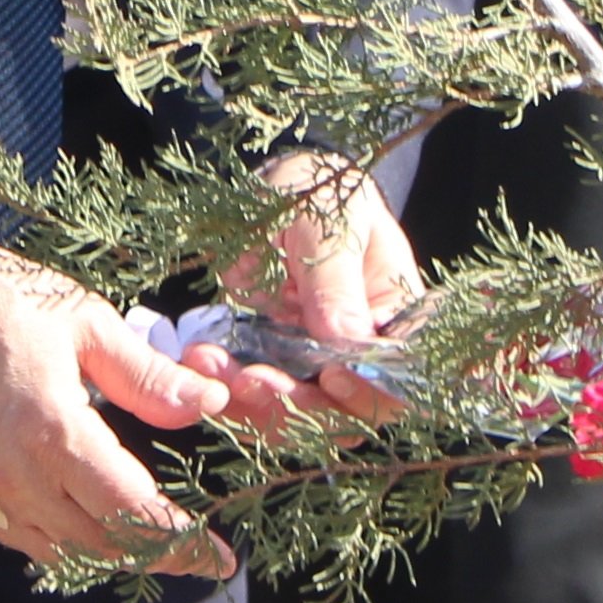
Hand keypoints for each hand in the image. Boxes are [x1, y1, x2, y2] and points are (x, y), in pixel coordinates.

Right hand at [0, 168, 238, 577]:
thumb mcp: (83, 321)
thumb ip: (146, 377)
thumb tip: (208, 404)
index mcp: (52, 429)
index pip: (132, 512)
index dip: (181, 543)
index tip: (220, 559)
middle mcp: (9, 473)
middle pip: (97, 543)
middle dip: (151, 555)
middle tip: (191, 554)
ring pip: (55, 550)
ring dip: (103, 552)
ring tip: (142, 541)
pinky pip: (12, 536)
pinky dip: (53, 541)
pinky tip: (78, 523)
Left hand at [214, 150, 425, 431]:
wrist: (277, 185)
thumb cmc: (319, 192)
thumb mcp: (328, 225)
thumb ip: (335, 283)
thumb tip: (346, 342)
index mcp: (397, 320)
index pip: (401, 382)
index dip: (371, 393)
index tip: (331, 376)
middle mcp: (361, 355)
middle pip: (346, 415)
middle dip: (299, 408)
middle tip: (253, 379)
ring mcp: (315, 366)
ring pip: (295, 417)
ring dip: (253, 406)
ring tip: (213, 365)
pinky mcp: (273, 365)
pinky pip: (254, 400)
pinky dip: (227, 394)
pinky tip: (201, 362)